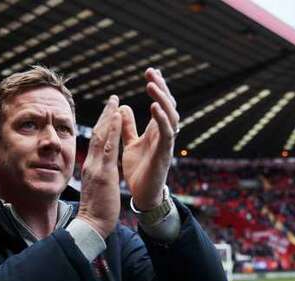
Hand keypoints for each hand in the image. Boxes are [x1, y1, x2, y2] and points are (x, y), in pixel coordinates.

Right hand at [76, 95, 122, 238]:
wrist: (91, 225)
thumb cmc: (96, 211)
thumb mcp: (96, 188)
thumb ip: (97, 176)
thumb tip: (99, 170)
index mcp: (91, 168)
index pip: (96, 142)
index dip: (102, 126)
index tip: (109, 112)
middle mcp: (91, 164)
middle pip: (97, 135)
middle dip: (105, 115)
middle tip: (113, 99)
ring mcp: (96, 168)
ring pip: (101, 136)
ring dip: (108, 116)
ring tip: (115, 101)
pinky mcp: (103, 173)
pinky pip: (108, 147)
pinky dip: (112, 130)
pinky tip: (117, 116)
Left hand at [119, 67, 179, 209]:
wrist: (142, 195)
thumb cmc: (138, 170)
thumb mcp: (130, 144)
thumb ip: (128, 127)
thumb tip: (123, 107)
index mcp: (156, 130)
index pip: (160, 103)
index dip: (158, 88)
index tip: (151, 72)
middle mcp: (164, 134)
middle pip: (168, 105)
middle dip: (161, 87)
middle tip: (151, 72)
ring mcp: (166, 143)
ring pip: (171, 115)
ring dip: (162, 99)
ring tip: (151, 85)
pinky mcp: (165, 153)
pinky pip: (167, 132)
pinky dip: (162, 119)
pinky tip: (155, 106)